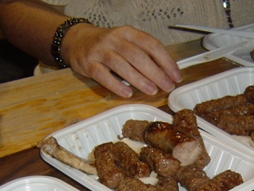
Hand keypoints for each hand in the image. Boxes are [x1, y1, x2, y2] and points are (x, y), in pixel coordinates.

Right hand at [63, 24, 181, 97]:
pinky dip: (116, 85)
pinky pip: (103, 75)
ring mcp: (100, 51)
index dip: (165, 61)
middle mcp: (114, 39)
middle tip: (167, 86)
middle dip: (155, 72)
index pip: (151, 44)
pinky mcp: (89, 64)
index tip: (175, 75)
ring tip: (152, 91)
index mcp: (128, 33)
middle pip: (138, 55)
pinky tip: (127, 94)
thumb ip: (143, 54)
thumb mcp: (126, 42)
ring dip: (139, 79)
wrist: (77, 40)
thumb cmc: (107, 45)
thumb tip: (166, 72)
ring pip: (121, 65)